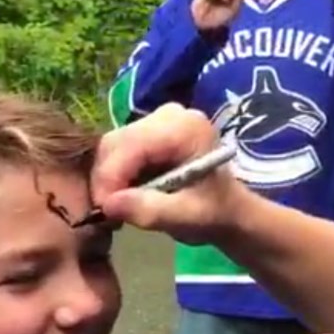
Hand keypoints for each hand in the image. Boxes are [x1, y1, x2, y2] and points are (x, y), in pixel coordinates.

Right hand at [90, 103, 248, 243]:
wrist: (228, 210)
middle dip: (107, 178)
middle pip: (117, 141)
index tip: (105, 209)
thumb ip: (150, 210)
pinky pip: (118, 149)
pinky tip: (125, 194)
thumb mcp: (187, 218)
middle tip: (109, 211)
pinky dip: (115, 173)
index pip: (133, 144)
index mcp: (185, 128)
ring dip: (109, 177)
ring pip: (113, 145)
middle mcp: (170, 115)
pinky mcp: (148, 131)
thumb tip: (108, 204)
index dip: (112, 177)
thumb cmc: (215, 212)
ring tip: (118, 206)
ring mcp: (157, 120)